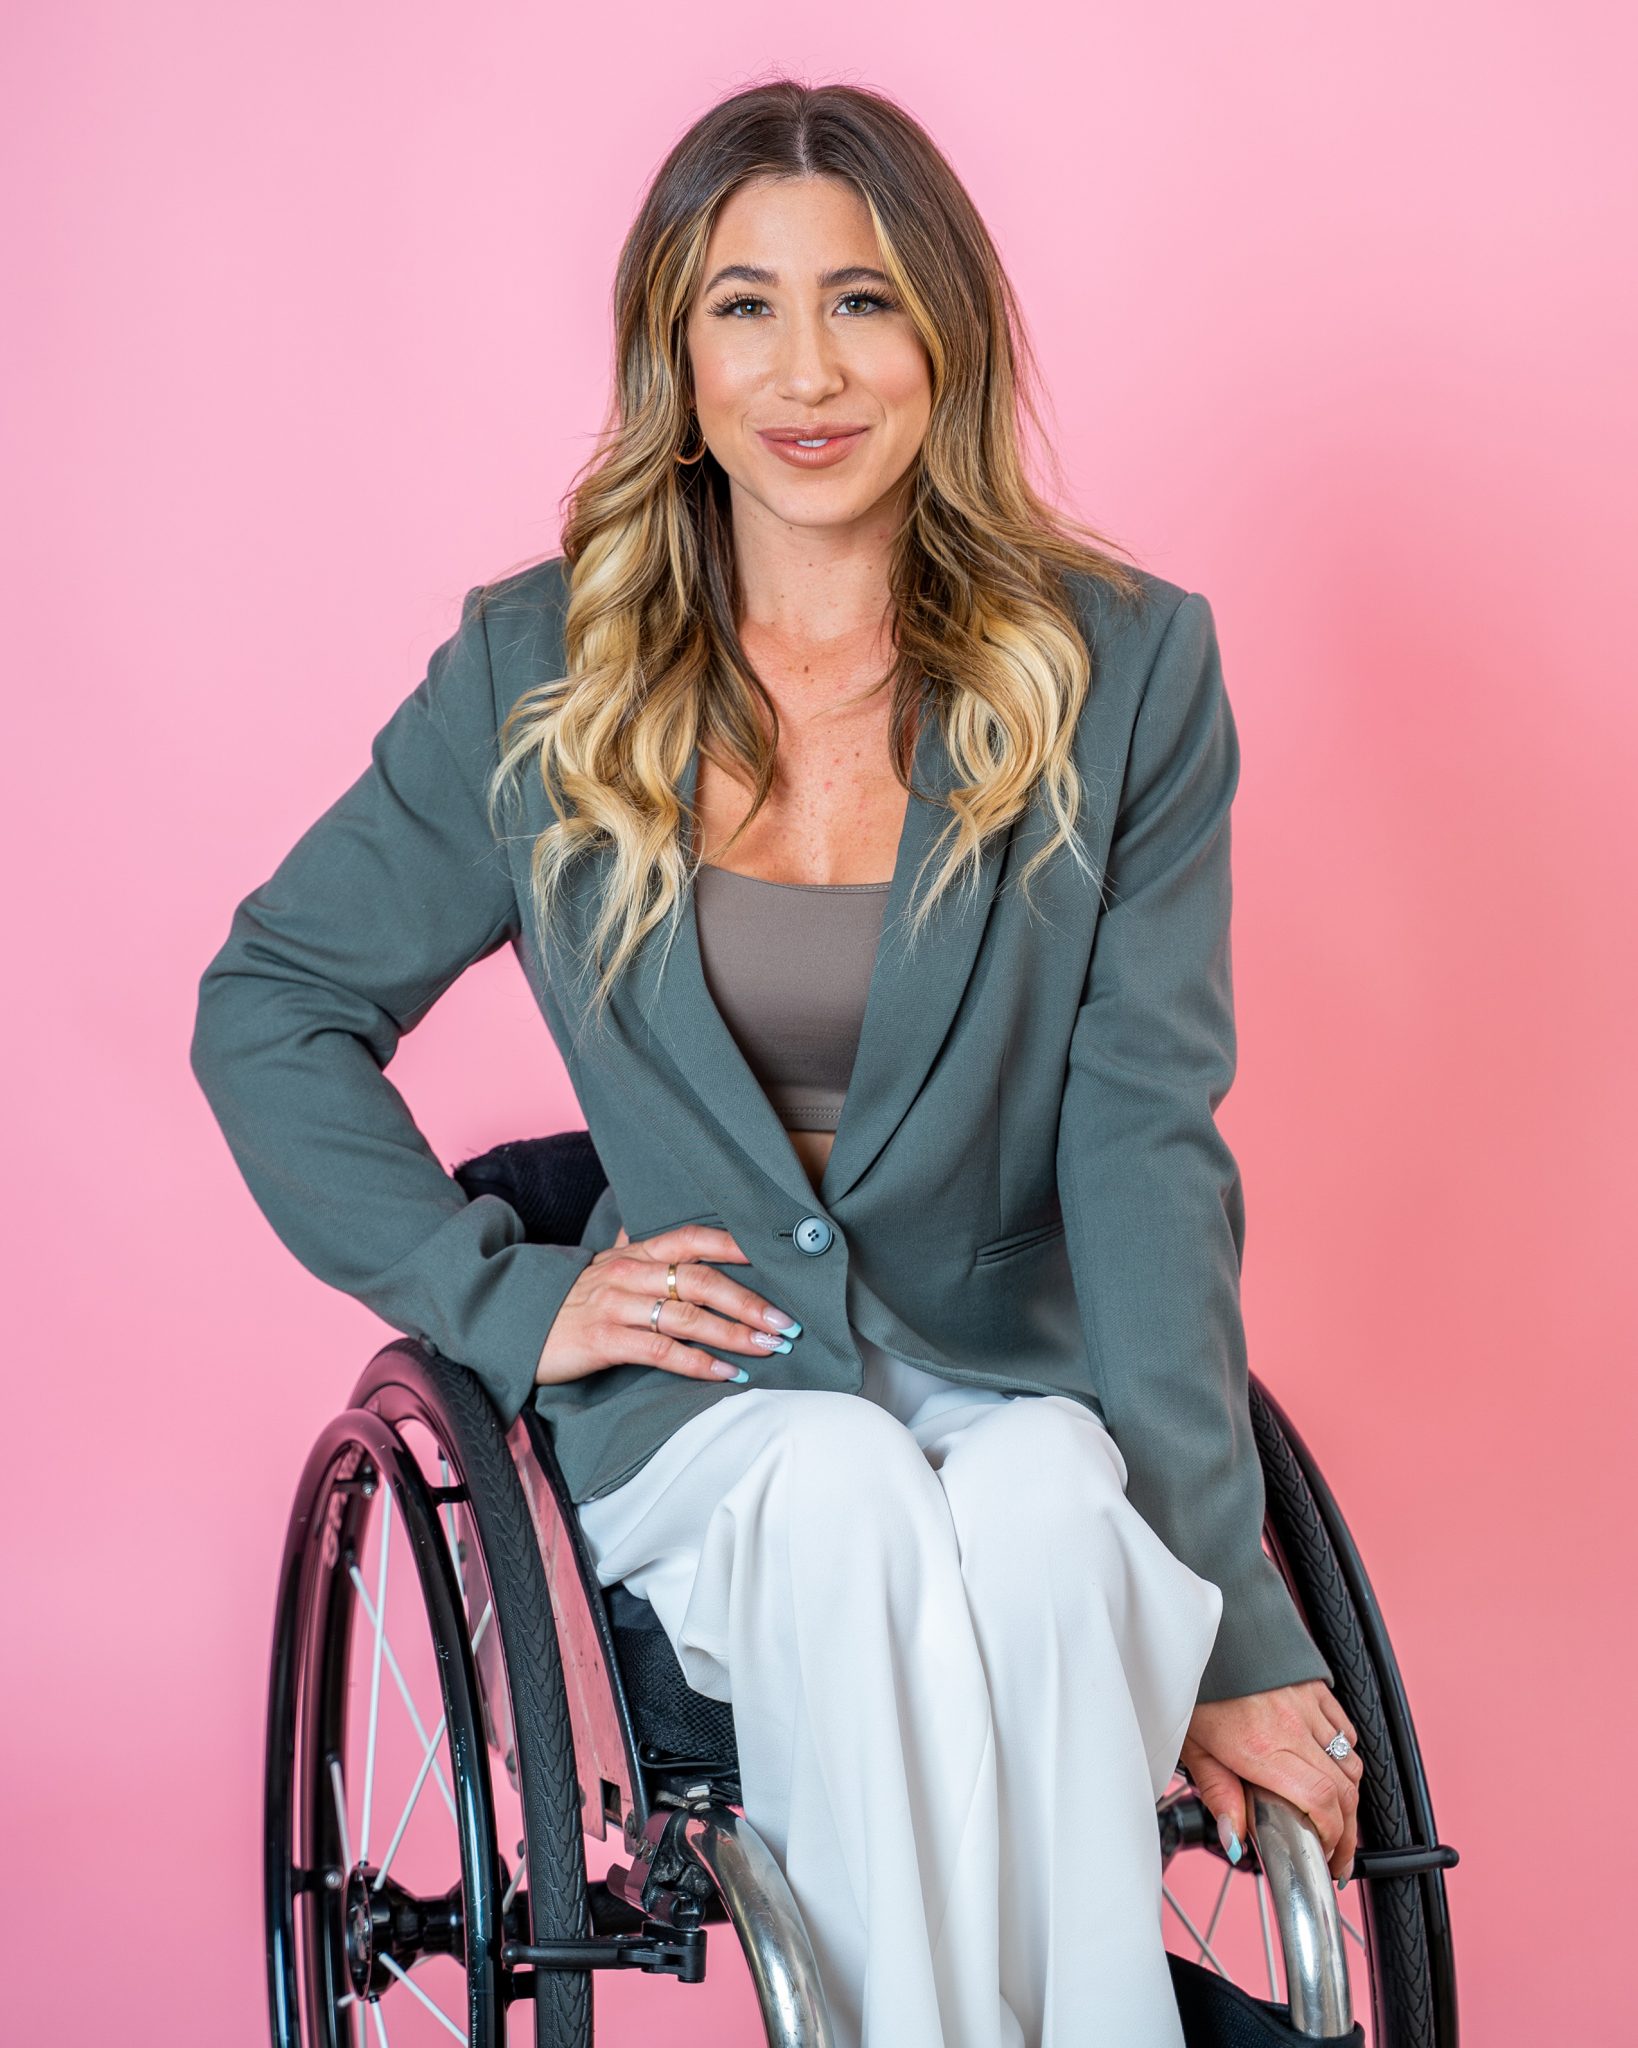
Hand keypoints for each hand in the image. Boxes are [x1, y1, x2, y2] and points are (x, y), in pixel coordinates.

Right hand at [535, 1222, 802, 1387]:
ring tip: (768, 1346)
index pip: (691, 1238)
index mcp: (632, 1253)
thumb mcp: (600, 1269)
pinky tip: (725, 1374)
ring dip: (734, 1332)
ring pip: (686, 1314)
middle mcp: (627, 1273)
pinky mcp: (603, 1340)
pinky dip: (697, 1363)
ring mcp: (614, 1305)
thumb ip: (634, 1251)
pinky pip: (660, 1350)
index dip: (736, 1245)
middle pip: (699, 1279)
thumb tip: (659, 1234)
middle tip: (785, 1320)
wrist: (510, 1327)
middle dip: (748, 1299)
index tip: (778, 1258)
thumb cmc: (565, 1302)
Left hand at [1179, 1679, 1363, 1883]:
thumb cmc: (1193, 1683)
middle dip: (1348, 1831)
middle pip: (1344, 1789)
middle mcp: (1292, 1726)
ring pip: (1349, 1761)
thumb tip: (1234, 1839)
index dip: (1333, 1836)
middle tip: (1338, 1854)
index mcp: (1261, 1748)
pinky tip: (1330, 1766)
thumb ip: (1218, 1794)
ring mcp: (1307, 1704)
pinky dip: (1345, 1753)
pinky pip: (1344, 1727)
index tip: (1325, 1855)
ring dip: (1348, 1796)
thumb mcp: (1193, 1746)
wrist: (1204, 1631)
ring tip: (1336, 1818)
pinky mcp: (1313, 1685)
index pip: (1321, 1801)